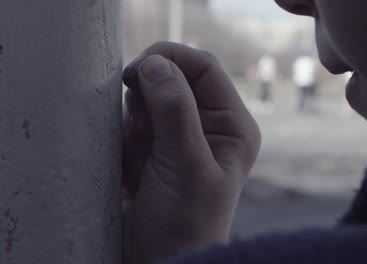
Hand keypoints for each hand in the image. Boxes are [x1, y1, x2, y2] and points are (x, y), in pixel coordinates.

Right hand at [122, 42, 260, 263]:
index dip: (171, 60)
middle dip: (148, 104)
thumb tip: (156, 63)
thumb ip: (174, 112)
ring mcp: (177, 137)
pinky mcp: (153, 149)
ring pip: (146, 102)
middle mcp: (207, 126)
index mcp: (231, 125)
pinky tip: (134, 171)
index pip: (203, 68)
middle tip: (146, 137)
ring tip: (142, 162)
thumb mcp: (186, 166)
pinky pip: (130, 125)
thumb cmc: (186, 225)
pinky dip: (124, 142)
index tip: (138, 71)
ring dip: (135, 127)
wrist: (160, 263)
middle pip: (171, 80)